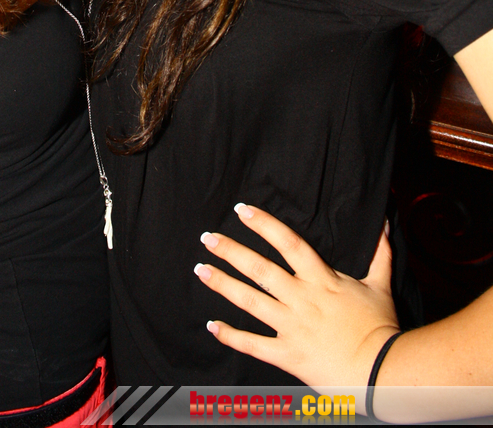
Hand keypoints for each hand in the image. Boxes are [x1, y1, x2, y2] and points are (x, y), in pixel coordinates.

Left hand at [194, 204, 399, 401]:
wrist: (383, 372)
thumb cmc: (381, 328)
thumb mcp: (380, 285)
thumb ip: (379, 252)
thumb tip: (383, 221)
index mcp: (322, 279)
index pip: (289, 243)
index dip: (264, 224)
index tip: (242, 211)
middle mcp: (302, 298)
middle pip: (260, 268)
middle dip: (232, 251)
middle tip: (208, 238)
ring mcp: (292, 327)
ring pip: (251, 301)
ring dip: (223, 284)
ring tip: (201, 270)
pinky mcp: (288, 355)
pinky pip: (254, 345)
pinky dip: (231, 336)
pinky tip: (212, 326)